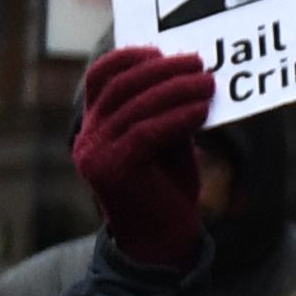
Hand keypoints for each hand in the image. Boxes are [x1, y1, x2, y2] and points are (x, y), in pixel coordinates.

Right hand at [73, 48, 216, 272]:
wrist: (161, 244)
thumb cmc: (167, 189)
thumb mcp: (166, 140)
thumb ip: (166, 108)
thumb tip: (189, 72)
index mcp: (94, 126)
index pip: (100, 76)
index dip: (130, 56)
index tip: (164, 50)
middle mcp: (87, 138)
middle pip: (122, 86)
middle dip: (163, 70)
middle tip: (199, 64)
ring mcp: (95, 155)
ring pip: (136, 106)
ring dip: (177, 89)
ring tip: (208, 83)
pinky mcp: (113, 171)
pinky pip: (147, 132)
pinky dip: (177, 116)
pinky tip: (202, 111)